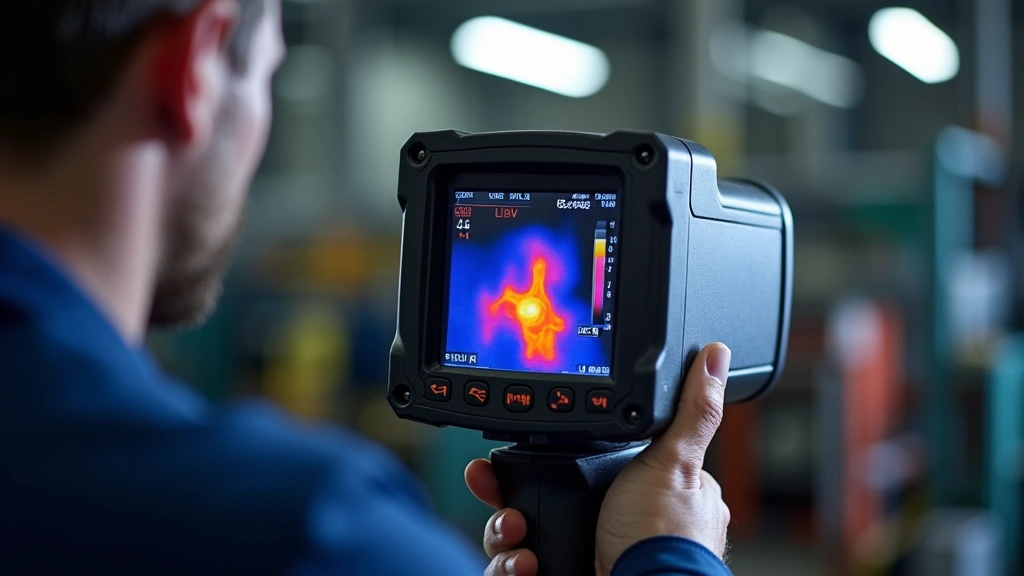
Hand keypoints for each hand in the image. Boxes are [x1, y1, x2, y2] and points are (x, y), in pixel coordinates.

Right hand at [465, 343, 731, 575]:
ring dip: (504, 529)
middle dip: (508, 492)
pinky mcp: (556, 574)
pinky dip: (511, 564)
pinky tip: (524, 559)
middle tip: (493, 488)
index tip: (510, 451)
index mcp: (634, 491)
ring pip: (517, 532)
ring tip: (514, 529)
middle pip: (536, 496)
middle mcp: (605, 521)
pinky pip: (514, 568)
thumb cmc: (666, 541)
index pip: (575, 462)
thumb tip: (713, 357)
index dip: (541, 453)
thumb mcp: (676, 463)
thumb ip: (692, 411)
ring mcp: (580, 549)